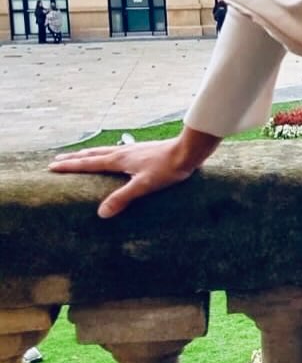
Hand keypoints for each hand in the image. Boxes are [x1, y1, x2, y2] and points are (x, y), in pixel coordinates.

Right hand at [48, 130, 218, 219]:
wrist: (188, 151)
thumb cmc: (167, 168)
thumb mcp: (143, 186)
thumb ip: (122, 198)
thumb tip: (101, 213)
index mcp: (118, 160)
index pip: (88, 163)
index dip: (70, 166)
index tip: (52, 166)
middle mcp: (122, 152)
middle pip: (92, 154)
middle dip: (74, 158)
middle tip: (58, 159)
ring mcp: (133, 150)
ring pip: (105, 150)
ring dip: (89, 154)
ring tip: (81, 155)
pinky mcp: (143, 151)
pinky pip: (117, 151)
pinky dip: (106, 153)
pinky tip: (115, 157)